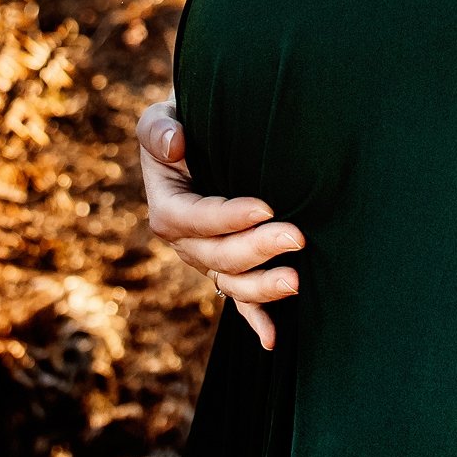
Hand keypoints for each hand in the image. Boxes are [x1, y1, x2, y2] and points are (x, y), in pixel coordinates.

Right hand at [135, 99, 303, 352]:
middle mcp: (185, 242)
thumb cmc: (183, 124)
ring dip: (263, 287)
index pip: (195, 218)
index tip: (266, 207)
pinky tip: (273, 340)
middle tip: (298, 236)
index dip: (228, 217)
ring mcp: (208, 260)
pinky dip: (256, 318)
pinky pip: (240, 299)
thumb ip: (159, 129)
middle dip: (257, 249)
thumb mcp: (161, 116)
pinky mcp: (229, 268)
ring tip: (297, 281)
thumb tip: (174, 146)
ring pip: (232, 283)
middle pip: (218, 255)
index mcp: (167, 208)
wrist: (203, 139)